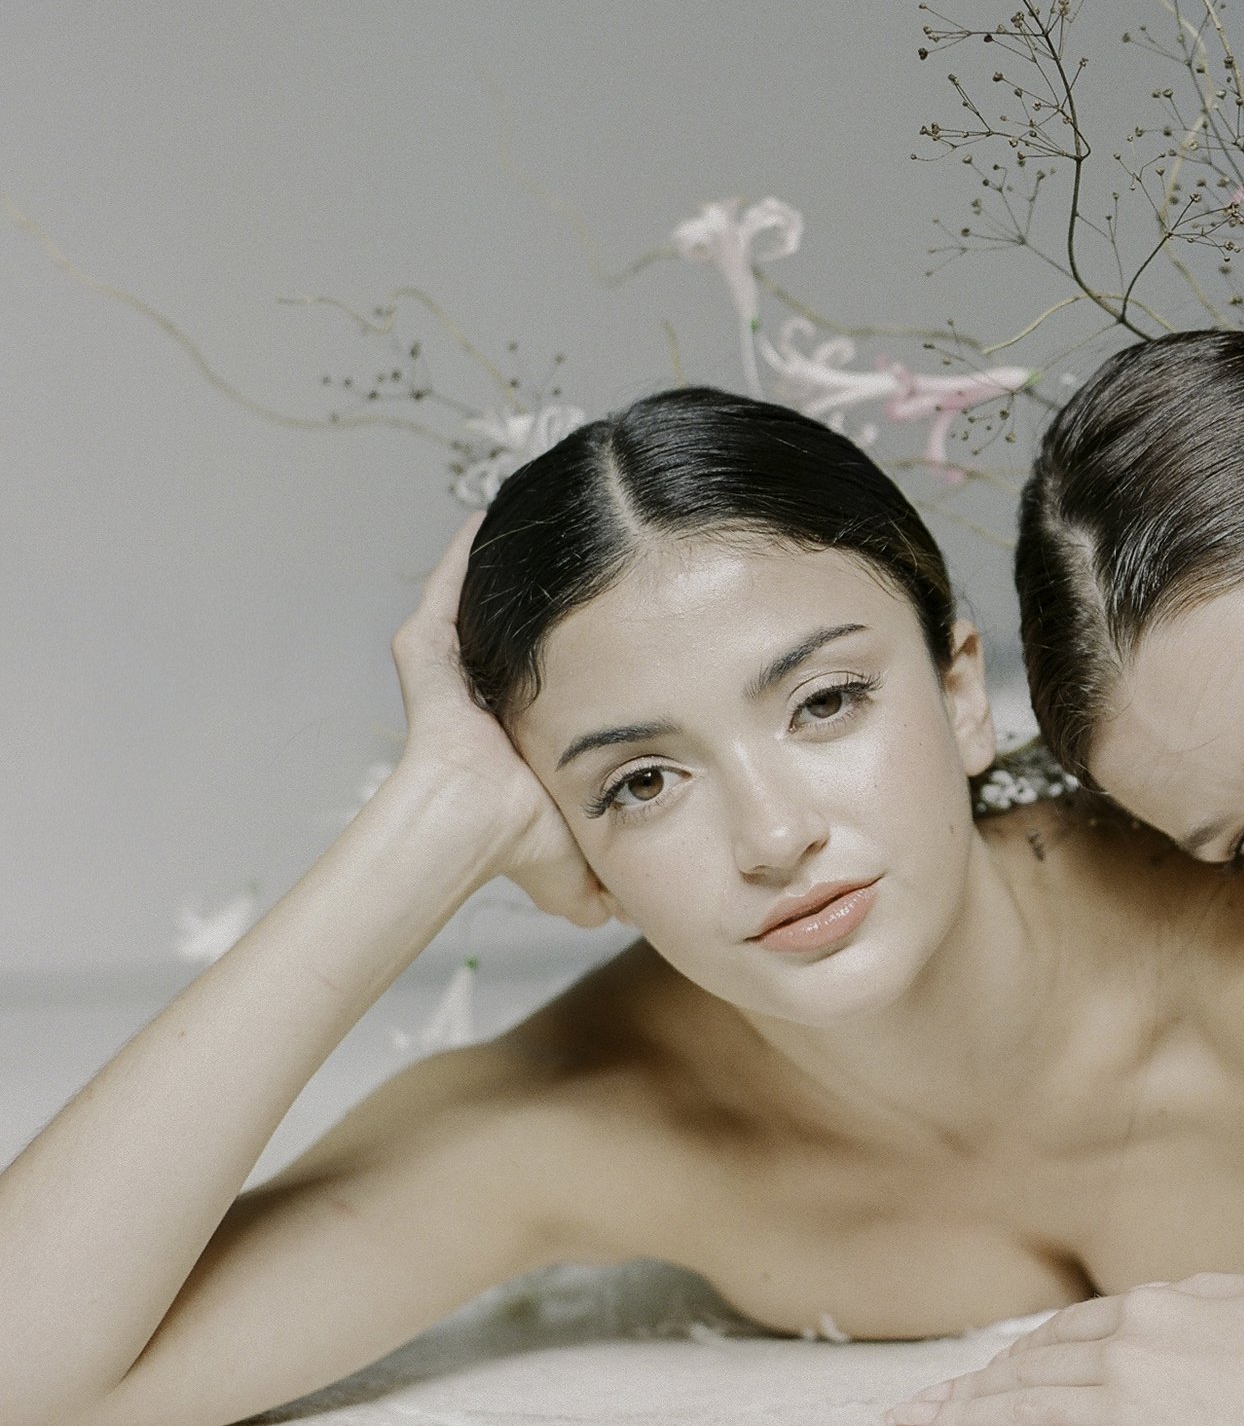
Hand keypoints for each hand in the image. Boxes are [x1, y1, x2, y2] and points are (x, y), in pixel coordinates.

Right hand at [388, 515, 609, 927]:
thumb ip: (603, 882)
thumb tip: (631, 911)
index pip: (560, 668)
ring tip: (559, 515)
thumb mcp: (580, 853)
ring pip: (486, 600)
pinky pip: (446, 585)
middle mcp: (484, 689)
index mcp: (520, 722)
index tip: (634, 609)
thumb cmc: (515, 840)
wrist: (470, 827)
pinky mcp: (426, 650)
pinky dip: (465, 550)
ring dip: (515, 562)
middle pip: (522, 627)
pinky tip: (492, 514)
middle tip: (603, 547)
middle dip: (558, 590)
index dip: (592, 642)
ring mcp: (453, 667)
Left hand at [882, 1272, 1243, 1425]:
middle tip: (915, 1406)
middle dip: (965, 1389)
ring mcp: (1122, 1403)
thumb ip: (1199, 1297)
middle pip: (1025, 1369)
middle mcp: (1125, 1346)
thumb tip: (1174, 1299)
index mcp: (1153, 1304)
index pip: (1063, 1331)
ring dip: (956, 1423)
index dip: (1017, 1355)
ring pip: (1017, 1411)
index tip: (986, 1371)